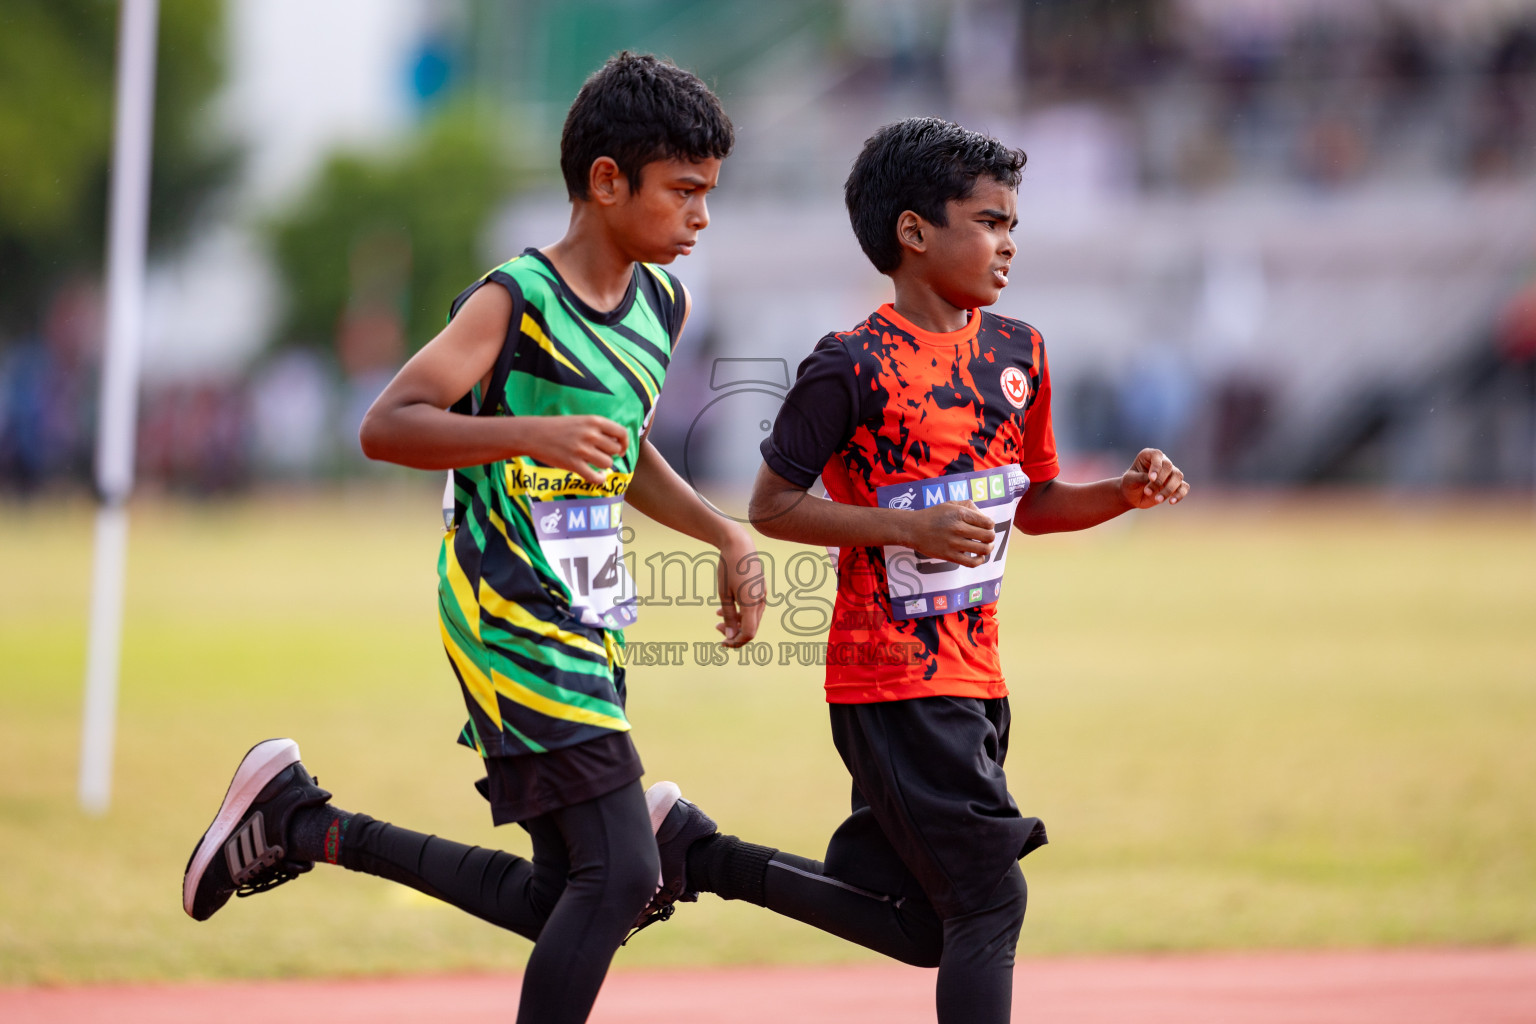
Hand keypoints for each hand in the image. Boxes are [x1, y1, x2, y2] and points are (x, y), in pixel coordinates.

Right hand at [518, 416, 628, 485]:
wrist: (533, 434)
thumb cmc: (558, 428)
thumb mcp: (580, 421)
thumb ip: (598, 429)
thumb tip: (617, 443)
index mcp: (593, 421)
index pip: (621, 433)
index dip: (624, 443)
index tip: (620, 449)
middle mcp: (590, 435)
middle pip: (615, 450)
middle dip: (611, 454)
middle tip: (603, 456)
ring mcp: (582, 450)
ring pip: (607, 463)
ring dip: (604, 465)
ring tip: (596, 463)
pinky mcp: (573, 464)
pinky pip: (595, 477)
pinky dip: (600, 479)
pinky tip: (598, 476)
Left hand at [714, 526, 764, 647]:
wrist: (739, 544)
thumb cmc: (729, 568)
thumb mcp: (724, 594)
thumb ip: (728, 616)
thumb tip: (731, 637)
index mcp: (752, 603)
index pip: (749, 634)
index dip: (736, 642)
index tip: (721, 642)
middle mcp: (760, 601)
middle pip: (751, 627)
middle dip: (734, 632)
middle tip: (716, 627)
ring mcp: (762, 595)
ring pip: (751, 618)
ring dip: (736, 622)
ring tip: (717, 619)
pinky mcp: (760, 589)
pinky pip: (752, 607)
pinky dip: (739, 612)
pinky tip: (723, 609)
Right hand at [906, 500, 995, 566]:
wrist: (913, 529)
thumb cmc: (933, 516)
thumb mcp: (950, 504)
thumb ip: (968, 506)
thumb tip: (983, 516)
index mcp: (960, 513)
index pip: (988, 522)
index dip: (990, 525)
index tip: (986, 526)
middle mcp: (958, 528)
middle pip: (989, 536)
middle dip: (991, 537)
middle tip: (988, 537)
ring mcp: (954, 543)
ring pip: (983, 549)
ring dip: (988, 548)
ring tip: (986, 546)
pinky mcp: (949, 556)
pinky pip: (972, 562)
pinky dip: (980, 561)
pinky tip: (979, 557)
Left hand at [1121, 448, 1188, 508]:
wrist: (1132, 496)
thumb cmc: (1129, 484)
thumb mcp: (1129, 480)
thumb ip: (1140, 477)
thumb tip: (1154, 479)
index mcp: (1149, 455)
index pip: (1157, 455)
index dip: (1156, 466)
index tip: (1151, 478)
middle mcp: (1162, 462)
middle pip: (1169, 466)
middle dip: (1159, 480)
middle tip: (1147, 491)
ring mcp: (1170, 473)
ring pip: (1178, 477)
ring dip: (1168, 489)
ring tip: (1157, 499)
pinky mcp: (1176, 485)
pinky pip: (1184, 487)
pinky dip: (1180, 494)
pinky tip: (1171, 502)